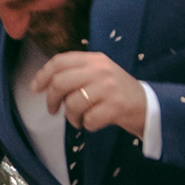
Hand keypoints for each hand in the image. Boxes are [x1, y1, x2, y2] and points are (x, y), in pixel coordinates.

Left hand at [25, 50, 150, 140]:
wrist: (148, 106)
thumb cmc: (118, 92)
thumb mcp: (100, 74)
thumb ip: (76, 73)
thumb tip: (45, 82)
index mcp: (95, 59)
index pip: (60, 61)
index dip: (43, 75)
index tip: (35, 88)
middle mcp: (101, 70)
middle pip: (61, 82)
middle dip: (52, 100)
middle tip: (53, 110)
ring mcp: (109, 88)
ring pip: (73, 104)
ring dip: (71, 117)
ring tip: (79, 120)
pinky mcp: (115, 107)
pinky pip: (88, 119)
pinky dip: (87, 125)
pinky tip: (93, 123)